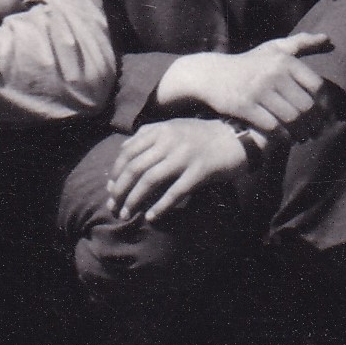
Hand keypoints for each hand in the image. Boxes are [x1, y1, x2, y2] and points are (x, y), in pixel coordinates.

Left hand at [105, 116, 255, 221]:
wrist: (236, 138)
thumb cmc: (202, 135)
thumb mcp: (175, 127)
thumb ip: (150, 134)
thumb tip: (123, 150)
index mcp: (162, 130)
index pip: (128, 151)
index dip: (115, 173)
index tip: (109, 189)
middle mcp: (170, 140)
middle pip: (135, 168)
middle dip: (119, 190)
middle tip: (113, 207)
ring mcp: (185, 155)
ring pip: (150, 180)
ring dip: (134, 200)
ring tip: (126, 214)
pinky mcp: (200, 171)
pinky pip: (175, 192)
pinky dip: (160, 206)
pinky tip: (151, 217)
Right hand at [160, 31, 333, 136]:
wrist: (212, 74)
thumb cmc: (249, 63)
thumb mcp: (273, 48)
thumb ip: (302, 43)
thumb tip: (329, 39)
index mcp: (285, 61)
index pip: (317, 86)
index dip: (326, 105)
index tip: (327, 117)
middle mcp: (273, 73)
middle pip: (306, 106)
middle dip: (314, 123)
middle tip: (316, 133)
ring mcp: (258, 90)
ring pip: (291, 118)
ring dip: (301, 133)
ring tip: (303, 138)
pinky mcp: (244, 106)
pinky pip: (272, 127)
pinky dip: (283, 137)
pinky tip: (286, 139)